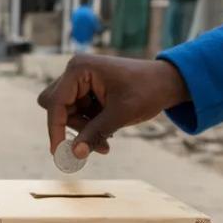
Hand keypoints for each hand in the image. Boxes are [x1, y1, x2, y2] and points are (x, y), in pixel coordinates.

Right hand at [37, 54, 189, 157]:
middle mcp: (75, 72)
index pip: (56, 103)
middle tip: (89, 142)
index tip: (58, 153)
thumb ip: (94, 133)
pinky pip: (78, 114)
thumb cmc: (147, 90)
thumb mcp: (120, 114)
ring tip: (106, 142)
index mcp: (79, 69)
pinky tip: (107, 133)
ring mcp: (81, 81)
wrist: (167, 83)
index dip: (55, 129)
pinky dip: (89, 127)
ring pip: (67, 113)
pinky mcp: (87, 91)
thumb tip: (73, 154)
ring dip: (83, 130)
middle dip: (72, 127)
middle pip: (56, 107)